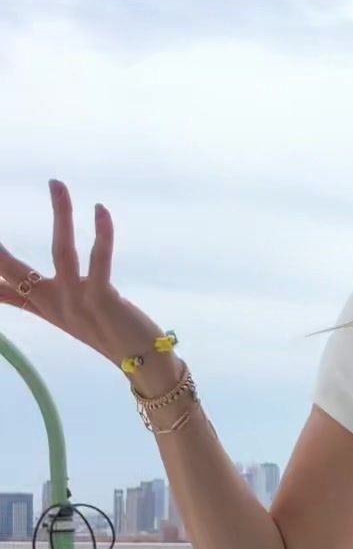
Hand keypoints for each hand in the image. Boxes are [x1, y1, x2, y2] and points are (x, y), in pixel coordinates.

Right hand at [0, 179, 174, 374]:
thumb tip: (8, 283)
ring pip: (61, 253)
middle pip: (12, 270)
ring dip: (61, 215)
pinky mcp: (103, 300)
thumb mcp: (62, 314)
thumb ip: (32, 297)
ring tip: (57, 184)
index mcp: (42, 305)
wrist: (143, 363)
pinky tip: (100, 209)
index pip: (1, 286)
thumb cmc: (104, 333)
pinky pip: (99, 262)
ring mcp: (76, 303)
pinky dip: (101, 234)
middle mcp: (53, 304)